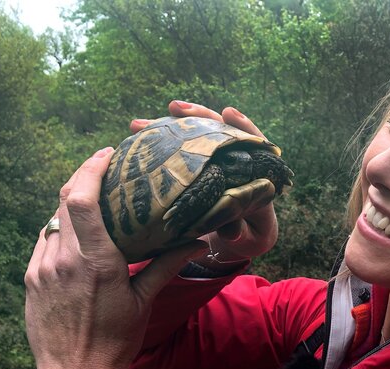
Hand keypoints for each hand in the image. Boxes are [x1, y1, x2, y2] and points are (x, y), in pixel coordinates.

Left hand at [24, 148, 206, 368]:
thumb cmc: (114, 341)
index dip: (91, 169)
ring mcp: (42, 268)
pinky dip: (60, 229)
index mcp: (96, 261)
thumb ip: (167, 265)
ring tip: (93, 201)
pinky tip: (76, 235)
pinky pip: (44, 241)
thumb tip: (197, 241)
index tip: (107, 154)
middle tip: (105, 169)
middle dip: (83, 178)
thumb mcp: (144, 301)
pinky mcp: (31, 279)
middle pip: (64, 200)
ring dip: (71, 204)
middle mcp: (64, 259)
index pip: (81, 199)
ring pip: (52, 219)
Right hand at [130, 101, 278, 264]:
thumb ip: (243, 230)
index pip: (252, 142)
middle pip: (217, 129)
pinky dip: (157, 143)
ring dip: (166, 127)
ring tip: (138, 125)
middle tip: (175, 108)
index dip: (241, 127)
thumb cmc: (250, 234)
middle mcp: (232, 161)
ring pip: (192, 136)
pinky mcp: (193, 167)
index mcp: (254, 173)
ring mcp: (211, 161)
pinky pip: (176, 150)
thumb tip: (230, 231)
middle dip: (195, 116)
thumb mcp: (250, 237)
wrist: (240, 238)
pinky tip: (135, 136)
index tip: (228, 114)